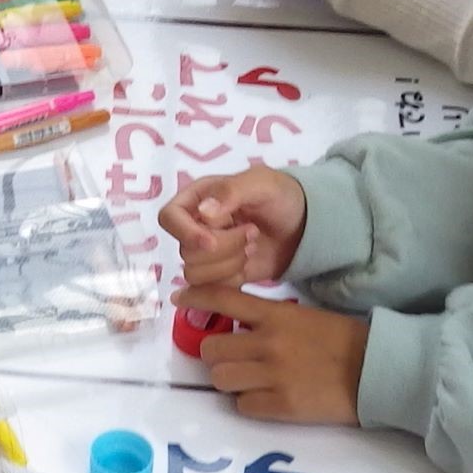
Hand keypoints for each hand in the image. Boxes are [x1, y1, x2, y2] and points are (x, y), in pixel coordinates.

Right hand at [157, 163, 307, 288]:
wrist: (303, 226)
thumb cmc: (280, 196)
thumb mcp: (260, 183)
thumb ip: (231, 192)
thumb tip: (203, 212)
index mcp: (197, 199)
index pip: (169, 218)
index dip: (185, 233)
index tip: (211, 241)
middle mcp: (195, 227)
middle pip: (186, 251)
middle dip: (224, 247)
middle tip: (252, 233)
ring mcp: (206, 254)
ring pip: (196, 274)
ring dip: (229, 263)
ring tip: (252, 246)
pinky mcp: (219, 276)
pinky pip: (212, 288)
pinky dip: (234, 279)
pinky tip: (250, 262)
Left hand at [183, 285, 365, 423]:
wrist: (376, 370)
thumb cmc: (344, 341)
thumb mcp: (304, 317)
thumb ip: (269, 319)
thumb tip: (238, 325)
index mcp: (276, 316)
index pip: (224, 299)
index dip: (195, 297)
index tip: (180, 300)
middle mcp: (268, 343)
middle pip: (212, 349)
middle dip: (216, 355)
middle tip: (231, 359)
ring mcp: (273, 376)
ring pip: (221, 379)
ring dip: (229, 381)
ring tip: (248, 381)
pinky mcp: (282, 406)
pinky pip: (243, 406)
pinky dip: (249, 403)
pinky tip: (266, 398)